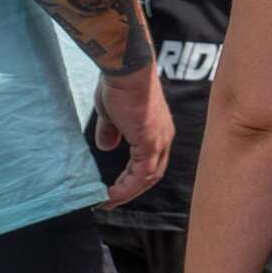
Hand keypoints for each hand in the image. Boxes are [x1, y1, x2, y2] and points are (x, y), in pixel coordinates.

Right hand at [94, 66, 173, 207]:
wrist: (126, 71)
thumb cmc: (119, 85)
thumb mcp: (112, 113)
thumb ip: (111, 131)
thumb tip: (107, 146)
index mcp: (157, 129)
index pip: (150, 161)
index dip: (133, 178)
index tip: (113, 189)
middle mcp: (164, 136)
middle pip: (153, 172)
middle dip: (131, 190)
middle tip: (110, 200)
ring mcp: (160, 139)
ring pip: (148, 176)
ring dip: (127, 193)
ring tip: (107, 202)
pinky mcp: (151, 141)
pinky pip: (141, 174)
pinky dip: (127, 188)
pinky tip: (110, 194)